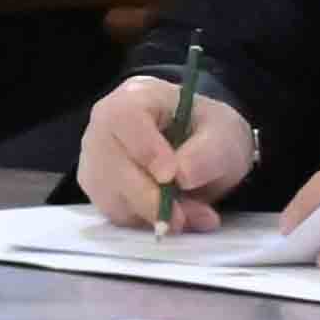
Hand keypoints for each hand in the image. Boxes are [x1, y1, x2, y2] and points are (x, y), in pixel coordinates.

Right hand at [76, 70, 260, 230]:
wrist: (201, 148)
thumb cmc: (209, 133)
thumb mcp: (225, 135)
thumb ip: (208, 153)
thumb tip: (182, 177)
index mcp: (135, 98)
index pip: (123, 119)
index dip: (144, 150)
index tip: (172, 177)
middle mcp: (102, 125)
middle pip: (109, 162)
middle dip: (147, 197)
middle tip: (182, 218)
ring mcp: (94, 157)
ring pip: (107, 192)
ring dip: (148, 214)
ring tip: (188, 217)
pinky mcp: (96, 187)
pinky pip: (111, 210)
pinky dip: (143, 221)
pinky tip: (169, 215)